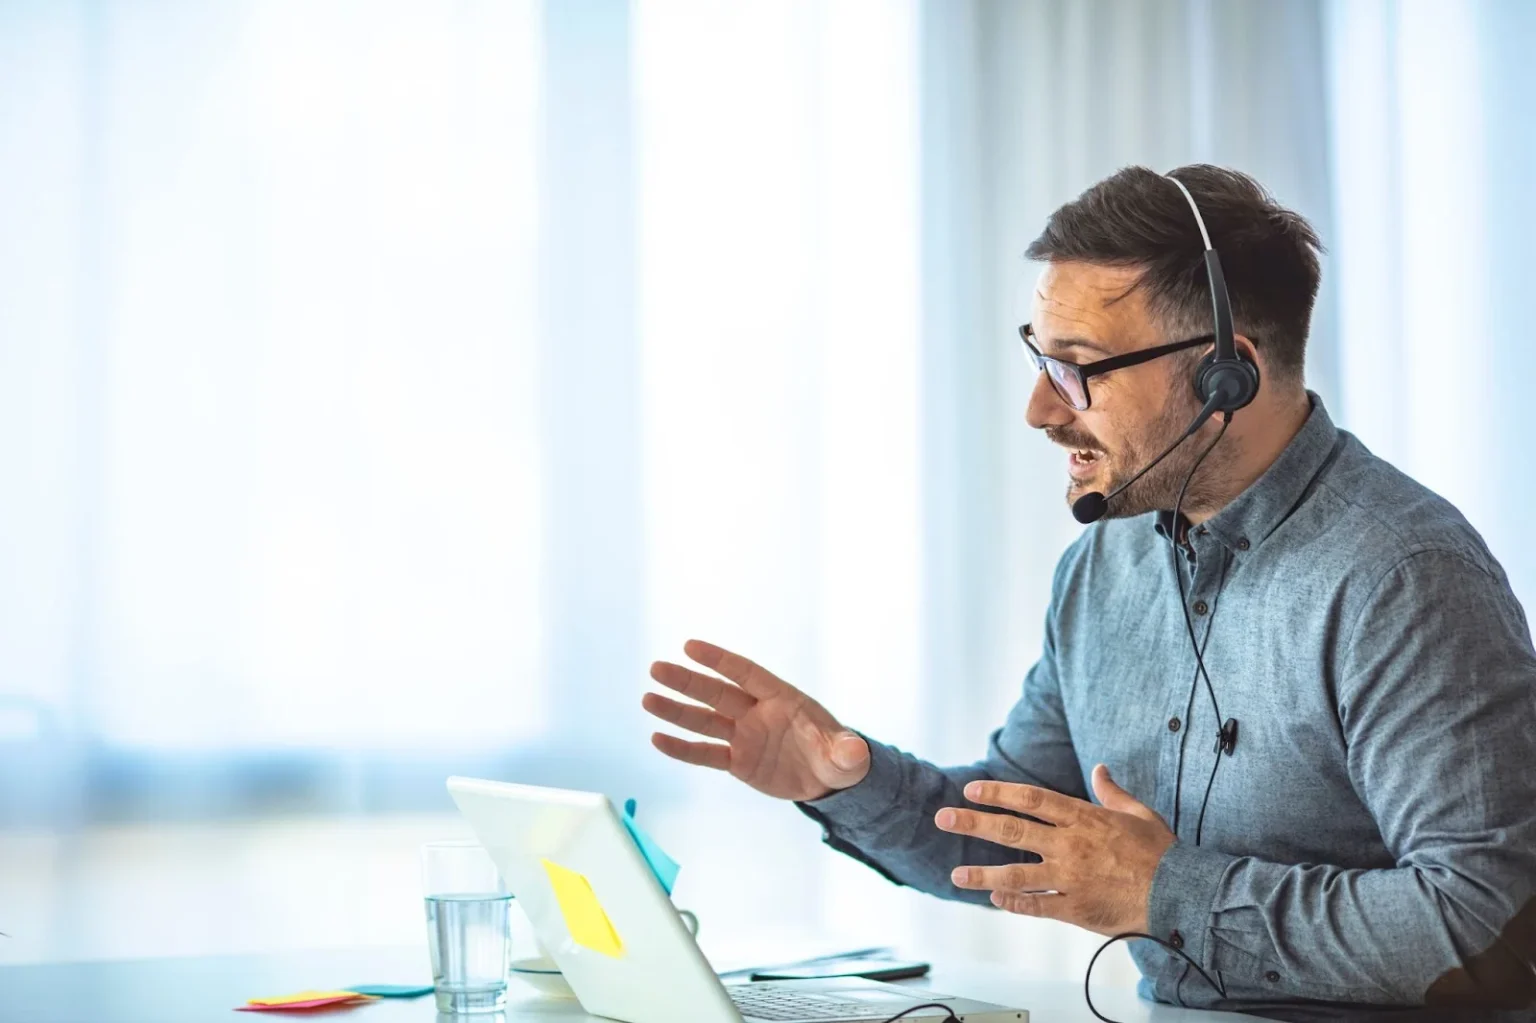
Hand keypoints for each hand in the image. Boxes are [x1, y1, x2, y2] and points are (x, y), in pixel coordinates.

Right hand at [642, 639, 869, 801]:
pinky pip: (705, 753)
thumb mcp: (847, 756)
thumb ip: (846, 752)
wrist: (828, 780)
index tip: (690, 646)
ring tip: (647, 699)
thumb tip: (856, 752)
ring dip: (676, 711)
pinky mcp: (737, 761)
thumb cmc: (838, 757)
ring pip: (705, 721)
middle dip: (688, 681)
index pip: (746, 674)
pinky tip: (658, 738)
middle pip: (717, 693)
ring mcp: (745, 736)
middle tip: (656, 668)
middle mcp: (757, 712)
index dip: (720, 660)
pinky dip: (682, 748)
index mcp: (783, 699)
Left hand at [937, 764, 1174, 935]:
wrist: (1178, 892)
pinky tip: (994, 898)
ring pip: (1015, 874)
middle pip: (1012, 830)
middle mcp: (1069, 844)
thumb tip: (1100, 770)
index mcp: (1082, 818)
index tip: (971, 790)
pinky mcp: (1075, 907)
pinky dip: (1013, 902)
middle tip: (944, 818)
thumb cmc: (1160, 852)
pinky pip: (1036, 905)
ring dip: (982, 873)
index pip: (1030, 799)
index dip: (998, 793)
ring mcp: (1069, 877)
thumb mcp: (1138, 813)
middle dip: (974, 823)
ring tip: (956, 873)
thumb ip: (1112, 792)